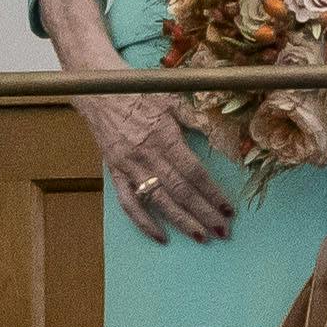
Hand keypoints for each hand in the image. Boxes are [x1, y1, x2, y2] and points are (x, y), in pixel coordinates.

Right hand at [34, 0, 229, 244]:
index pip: (194, 172)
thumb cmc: (138, 90)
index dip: (213, 193)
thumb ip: (195, 120)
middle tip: (224, 231)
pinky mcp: (115, 172)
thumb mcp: (171, 98)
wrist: (97, 88)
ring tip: (202, 237)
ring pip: (158, 201)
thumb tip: (220, 138)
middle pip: (180, 191)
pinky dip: (144, 223)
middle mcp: (146, 155)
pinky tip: (161, 237)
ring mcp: (128, 166)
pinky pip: (129, 203)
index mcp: (163, 135)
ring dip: (181, 222)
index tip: (229, 209)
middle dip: (204, 214)